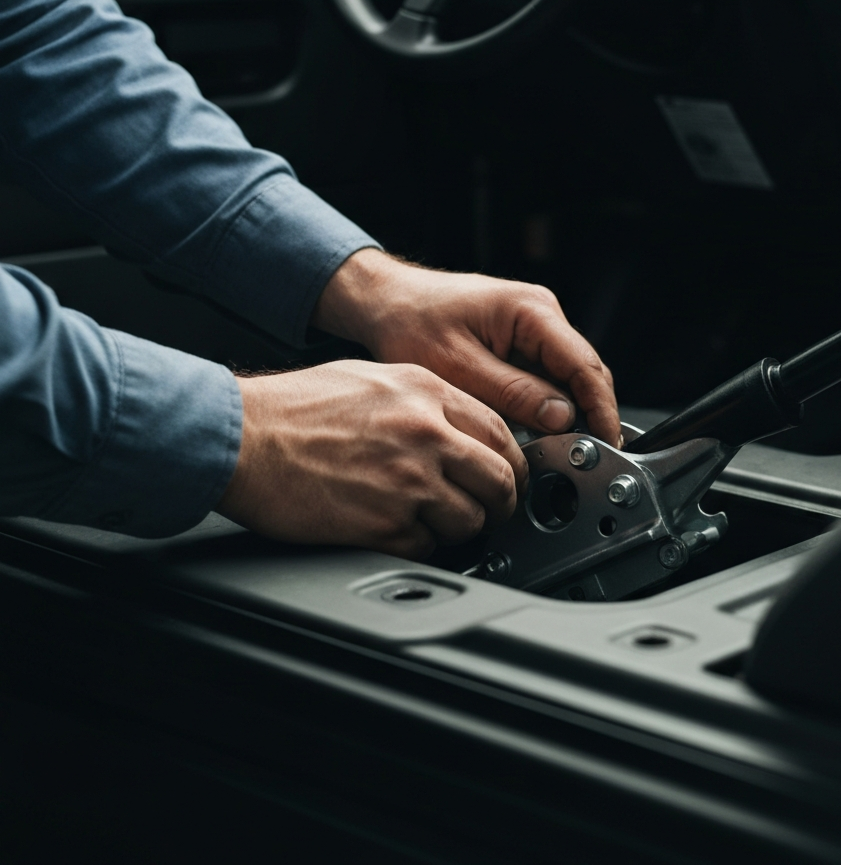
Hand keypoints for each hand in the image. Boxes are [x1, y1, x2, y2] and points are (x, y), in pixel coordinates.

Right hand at [217, 359, 526, 557]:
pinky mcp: (383, 524)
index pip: (501, 432)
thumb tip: (461, 431)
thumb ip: (424, 402)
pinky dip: (418, 544)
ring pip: (470, 520)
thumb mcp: (372, 379)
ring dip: (459, 527)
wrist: (242, 437)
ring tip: (433, 520)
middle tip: (492, 510)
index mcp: (426, 393)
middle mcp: (426, 434)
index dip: (512, 461)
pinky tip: (395, 528)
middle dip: (502, 502)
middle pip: (499, 480)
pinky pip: (427, 545)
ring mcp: (408, 481)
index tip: (510, 475)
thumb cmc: (294, 407)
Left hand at [313, 249, 620, 444]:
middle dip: (588, 417)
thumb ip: (512, 393)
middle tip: (582, 458)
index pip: (585, 366)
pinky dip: (543, 407)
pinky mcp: (520, 342)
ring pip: (566, 380)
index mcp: (531, 311)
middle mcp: (540, 314)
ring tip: (556, 450)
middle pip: (583, 373)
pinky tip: (533, 432)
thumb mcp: (458, 366)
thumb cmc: (409, 321)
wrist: (383, 302)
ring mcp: (532, 327)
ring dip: (565, 415)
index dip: (602, 411)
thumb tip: (561, 417)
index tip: (608, 445)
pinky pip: (544, 378)